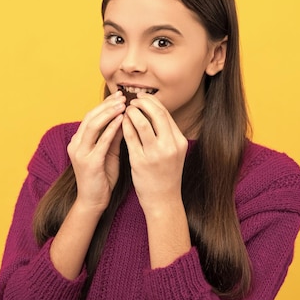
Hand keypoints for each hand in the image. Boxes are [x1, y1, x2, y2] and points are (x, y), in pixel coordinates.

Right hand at [67, 91, 125, 212]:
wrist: (93, 201)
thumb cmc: (102, 177)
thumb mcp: (109, 152)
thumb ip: (113, 136)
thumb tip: (124, 118)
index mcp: (78, 141)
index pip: (91, 116)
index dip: (105, 104)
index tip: (120, 96)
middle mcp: (76, 144)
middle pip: (90, 117)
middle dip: (107, 105)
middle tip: (123, 96)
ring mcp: (80, 153)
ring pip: (93, 125)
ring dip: (109, 113)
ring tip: (123, 104)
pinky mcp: (89, 162)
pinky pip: (101, 141)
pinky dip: (111, 129)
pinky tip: (122, 120)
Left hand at [121, 93, 188, 214]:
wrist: (163, 201)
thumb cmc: (166, 175)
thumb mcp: (174, 152)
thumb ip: (167, 134)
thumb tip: (154, 111)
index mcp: (179, 141)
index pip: (165, 113)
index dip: (152, 102)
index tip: (142, 98)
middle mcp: (170, 146)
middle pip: (156, 113)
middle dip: (142, 102)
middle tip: (132, 100)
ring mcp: (155, 153)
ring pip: (142, 122)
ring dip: (131, 112)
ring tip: (125, 110)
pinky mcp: (140, 161)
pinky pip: (130, 136)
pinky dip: (124, 125)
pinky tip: (120, 122)